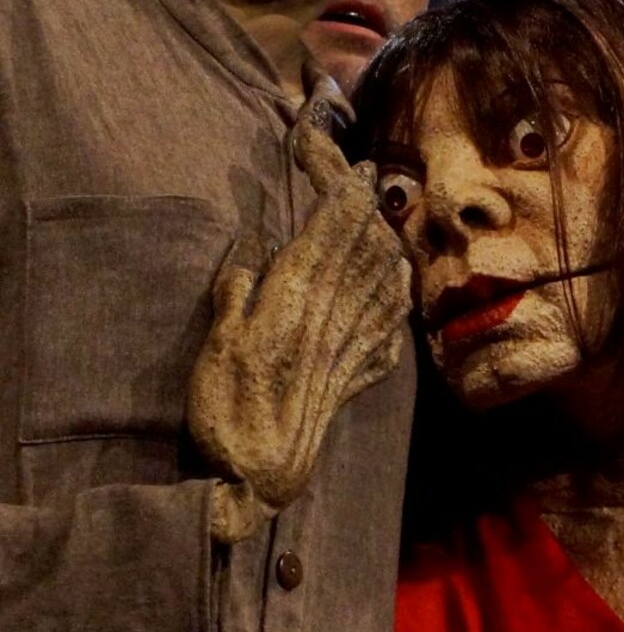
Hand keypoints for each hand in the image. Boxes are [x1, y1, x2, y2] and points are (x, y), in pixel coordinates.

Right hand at [190, 116, 410, 543]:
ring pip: (383, 271)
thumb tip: (256, 236)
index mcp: (300, 294)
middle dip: (362, 202)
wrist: (260, 474)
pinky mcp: (364, 369)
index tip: (342, 157)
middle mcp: (338, 310)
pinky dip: (394, 287)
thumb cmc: (227, 405)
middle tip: (357, 174)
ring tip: (374, 212)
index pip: (332, 221)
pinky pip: (392, 315)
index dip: (339, 183)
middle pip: (364, 239)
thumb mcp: (221, 336)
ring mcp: (359, 340)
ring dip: (380, 236)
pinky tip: (393, 275)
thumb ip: (241, 282)